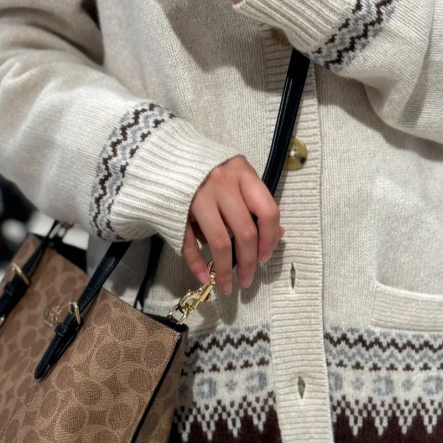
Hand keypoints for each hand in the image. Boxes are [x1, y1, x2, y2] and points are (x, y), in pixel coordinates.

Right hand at [183, 157, 282, 294]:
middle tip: (247, 280)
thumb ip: (256, 204)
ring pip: (220, 242)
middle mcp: (222, 184)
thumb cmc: (209, 169)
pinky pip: (189, 243)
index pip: (268, 212)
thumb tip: (277, 236)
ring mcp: (198, 197)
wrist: (166, 156)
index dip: (270, 239)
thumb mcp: (238, 178)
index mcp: (242, 174)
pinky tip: (205, 277)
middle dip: (248, 262)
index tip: (264, 258)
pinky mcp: (176, 210)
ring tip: (228, 286)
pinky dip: (197, 264)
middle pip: (245, 232)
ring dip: (225, 270)